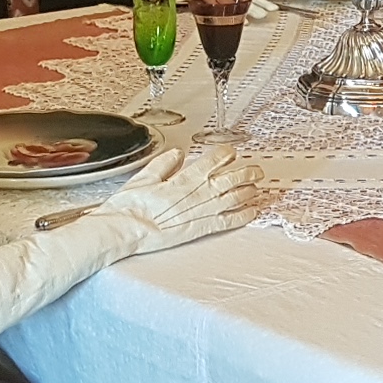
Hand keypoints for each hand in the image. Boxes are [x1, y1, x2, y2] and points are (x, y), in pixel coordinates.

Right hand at [96, 146, 265, 251]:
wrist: (126, 229)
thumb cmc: (131, 206)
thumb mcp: (145, 176)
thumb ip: (164, 164)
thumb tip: (177, 155)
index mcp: (185, 177)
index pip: (214, 159)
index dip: (226, 153)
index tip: (231, 152)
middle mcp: (199, 193)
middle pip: (231, 178)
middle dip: (247, 171)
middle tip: (256, 169)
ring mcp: (202, 211)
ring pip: (234, 197)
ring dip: (248, 190)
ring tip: (256, 187)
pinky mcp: (202, 229)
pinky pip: (229, 221)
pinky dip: (243, 215)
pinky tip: (251, 212)